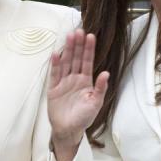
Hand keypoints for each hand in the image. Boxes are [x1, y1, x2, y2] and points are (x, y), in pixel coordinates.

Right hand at [47, 29, 108, 153]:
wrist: (68, 130)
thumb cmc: (84, 118)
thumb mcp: (95, 103)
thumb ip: (100, 88)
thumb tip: (106, 73)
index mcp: (86, 81)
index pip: (87, 61)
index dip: (89, 49)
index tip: (90, 36)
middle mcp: (75, 79)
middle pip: (76, 58)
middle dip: (78, 45)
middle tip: (78, 30)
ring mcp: (63, 82)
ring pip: (66, 62)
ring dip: (67, 50)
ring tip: (69, 36)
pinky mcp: (53, 88)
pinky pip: (54, 74)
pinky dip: (55, 64)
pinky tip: (56, 53)